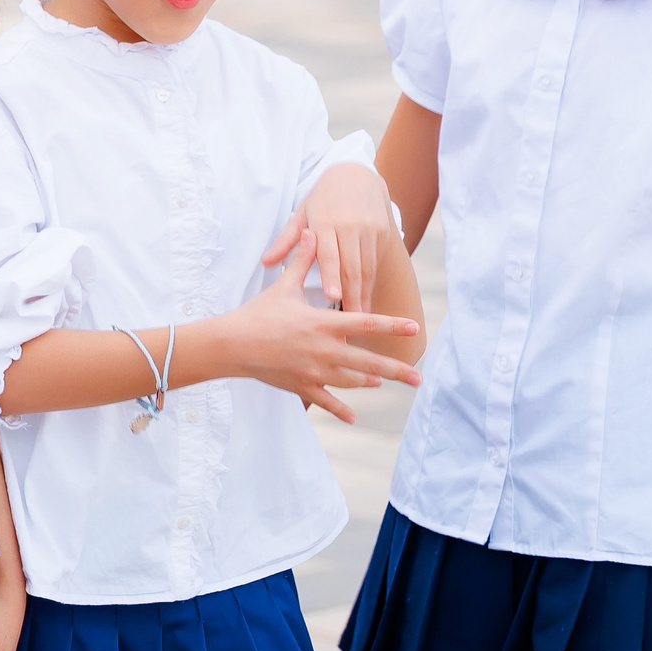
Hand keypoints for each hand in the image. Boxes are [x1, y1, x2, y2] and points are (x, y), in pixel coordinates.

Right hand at [216, 232, 420, 422]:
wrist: (232, 344)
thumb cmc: (259, 313)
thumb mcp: (284, 286)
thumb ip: (302, 262)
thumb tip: (312, 233)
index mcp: (323, 323)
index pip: (366, 322)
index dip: (392, 325)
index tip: (414, 327)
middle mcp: (324, 349)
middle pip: (368, 361)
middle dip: (396, 370)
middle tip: (418, 377)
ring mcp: (314, 371)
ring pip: (351, 381)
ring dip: (369, 381)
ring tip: (382, 382)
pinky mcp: (302, 386)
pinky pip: (326, 401)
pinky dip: (340, 409)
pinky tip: (353, 417)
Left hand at [264, 163, 392, 309]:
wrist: (357, 175)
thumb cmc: (323, 198)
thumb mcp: (302, 213)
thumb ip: (286, 240)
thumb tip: (266, 263)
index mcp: (326, 222)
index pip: (329, 253)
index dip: (331, 276)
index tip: (332, 298)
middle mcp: (350, 226)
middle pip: (352, 266)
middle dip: (352, 295)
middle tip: (350, 321)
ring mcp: (369, 229)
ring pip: (367, 267)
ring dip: (364, 294)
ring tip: (361, 318)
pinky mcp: (382, 232)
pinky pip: (376, 262)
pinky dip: (372, 283)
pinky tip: (367, 300)